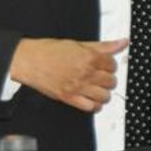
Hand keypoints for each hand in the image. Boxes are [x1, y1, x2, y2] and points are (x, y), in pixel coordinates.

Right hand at [9, 37, 126, 112]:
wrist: (27, 61)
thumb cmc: (48, 51)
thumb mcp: (78, 44)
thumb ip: (102, 46)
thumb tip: (122, 43)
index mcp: (89, 58)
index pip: (112, 65)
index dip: (110, 65)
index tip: (106, 65)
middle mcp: (86, 74)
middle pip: (111, 81)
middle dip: (108, 79)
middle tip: (102, 77)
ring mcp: (78, 87)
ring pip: (104, 96)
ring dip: (104, 93)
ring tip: (98, 88)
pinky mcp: (69, 98)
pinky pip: (90, 107)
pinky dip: (95, 105)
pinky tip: (93, 100)